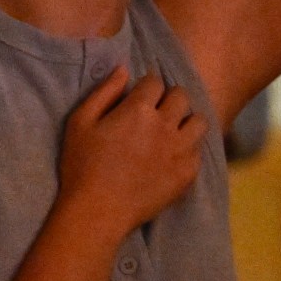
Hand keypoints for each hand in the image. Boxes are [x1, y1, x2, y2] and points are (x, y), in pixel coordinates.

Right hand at [58, 69, 202, 238]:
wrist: (98, 211)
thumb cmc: (83, 165)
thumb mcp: (81, 122)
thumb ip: (104, 92)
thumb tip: (125, 69)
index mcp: (139, 109)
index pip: (155, 82)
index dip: (147, 86)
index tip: (141, 96)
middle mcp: (166, 124)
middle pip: (181, 96)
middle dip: (170, 98)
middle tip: (158, 111)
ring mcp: (181, 149)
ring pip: (199, 121)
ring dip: (186, 120)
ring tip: (173, 131)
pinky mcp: (188, 172)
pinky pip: (199, 150)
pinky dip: (189, 148)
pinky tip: (174, 155)